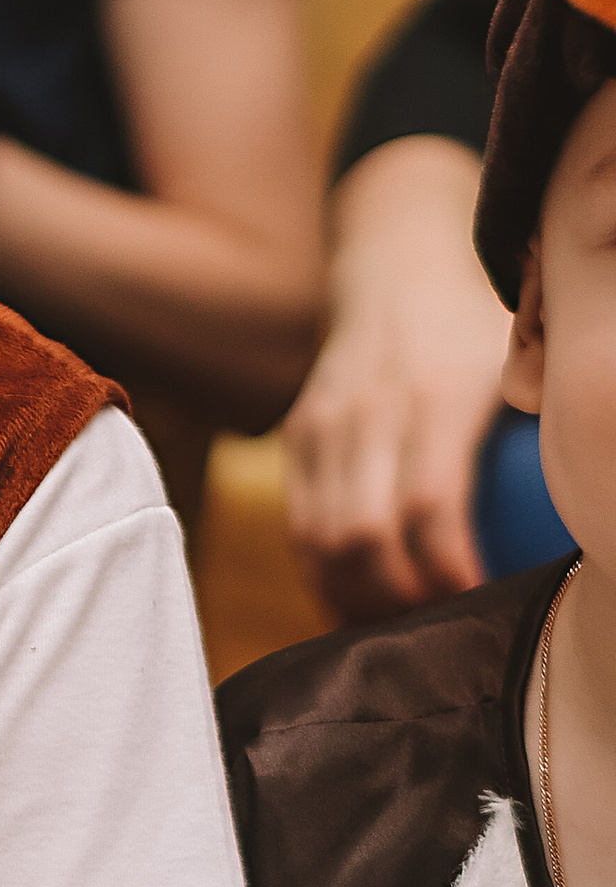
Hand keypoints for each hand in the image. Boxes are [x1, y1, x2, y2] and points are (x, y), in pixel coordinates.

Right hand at [284, 141, 506, 616]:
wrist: (397, 259)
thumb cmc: (482, 321)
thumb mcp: (522, 350)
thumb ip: (546, 408)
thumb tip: (595, 493)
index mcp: (438, 393)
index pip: (427, 504)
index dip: (446, 568)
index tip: (477, 601)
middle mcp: (370, 409)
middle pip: (361, 534)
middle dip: (395, 597)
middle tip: (438, 627)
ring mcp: (325, 422)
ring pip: (320, 537)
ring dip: (353, 595)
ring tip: (396, 627)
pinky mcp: (299, 434)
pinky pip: (300, 522)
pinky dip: (323, 573)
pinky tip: (359, 601)